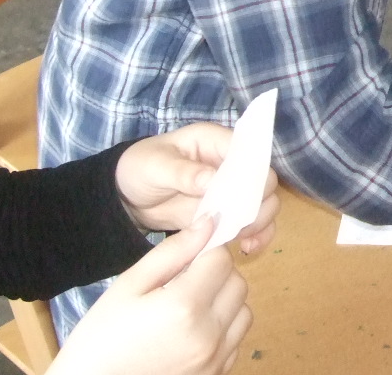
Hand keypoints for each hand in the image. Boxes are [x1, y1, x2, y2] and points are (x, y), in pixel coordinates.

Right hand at [50, 216, 251, 374]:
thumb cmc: (102, 336)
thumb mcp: (129, 285)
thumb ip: (172, 252)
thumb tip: (208, 223)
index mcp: (184, 307)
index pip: (221, 259)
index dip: (206, 250)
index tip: (188, 256)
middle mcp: (208, 335)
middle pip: (237, 284)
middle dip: (217, 274)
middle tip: (184, 281)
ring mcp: (214, 360)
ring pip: (243, 312)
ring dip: (224, 302)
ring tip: (189, 307)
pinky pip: (235, 341)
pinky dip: (223, 330)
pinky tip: (192, 331)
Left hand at [117, 124, 279, 254]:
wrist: (127, 196)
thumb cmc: (140, 168)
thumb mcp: (155, 166)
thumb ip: (183, 172)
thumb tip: (212, 180)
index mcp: (215, 142)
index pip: (249, 152)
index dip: (253, 173)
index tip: (243, 198)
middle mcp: (230, 165)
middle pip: (264, 181)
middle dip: (258, 203)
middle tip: (241, 223)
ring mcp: (231, 192)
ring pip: (264, 205)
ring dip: (259, 223)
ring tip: (242, 240)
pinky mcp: (227, 215)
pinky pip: (252, 225)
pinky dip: (256, 237)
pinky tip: (246, 249)